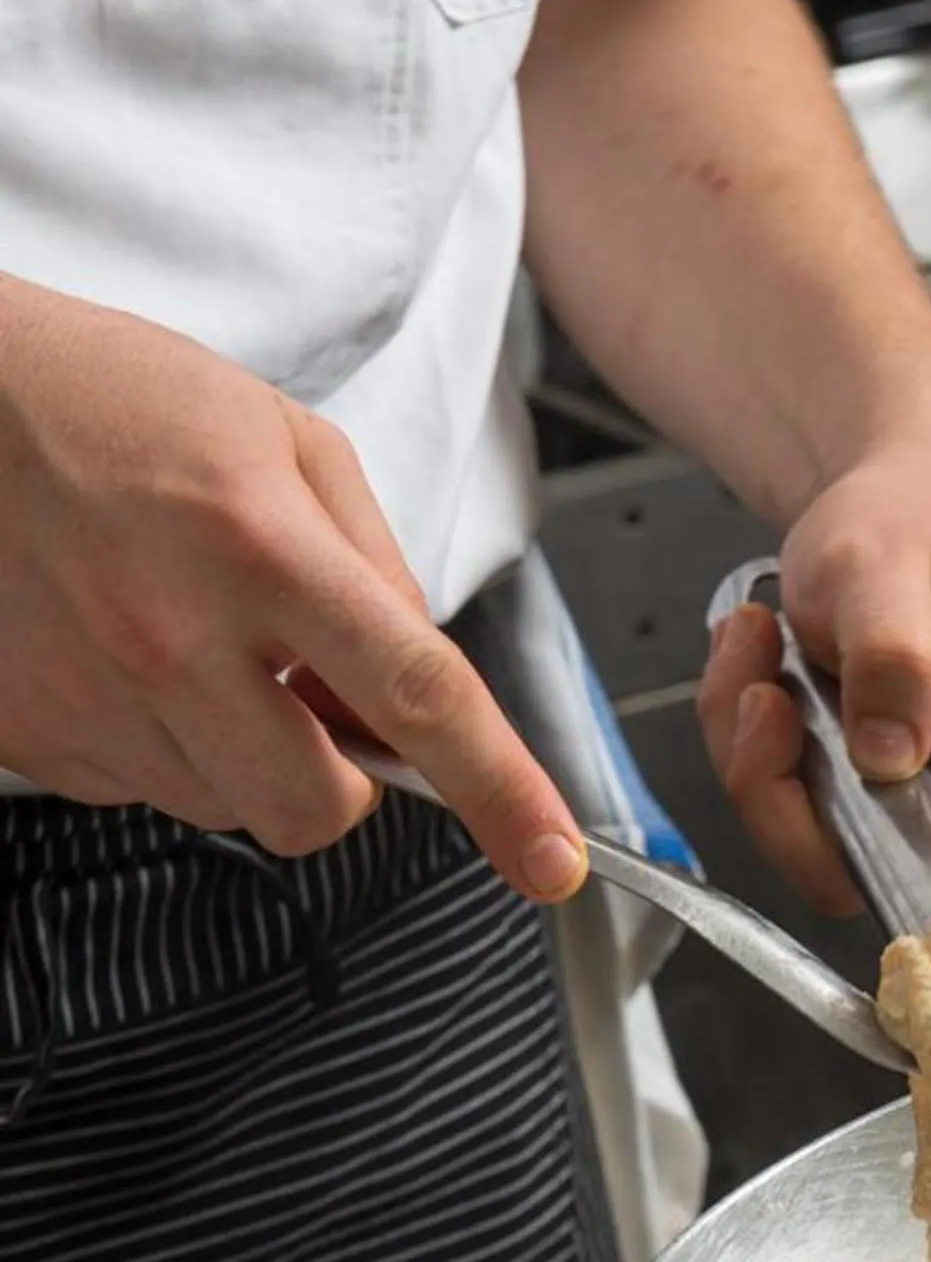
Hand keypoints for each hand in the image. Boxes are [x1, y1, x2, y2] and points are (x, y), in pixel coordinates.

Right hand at [0, 277, 585, 898]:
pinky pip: (141, 788)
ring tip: (197, 644)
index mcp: (258, 545)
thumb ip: (375, 566)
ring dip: (245, 753)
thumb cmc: (113, 402)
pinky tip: (128, 653)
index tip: (548, 859)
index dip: (499, 790)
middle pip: (316, 808)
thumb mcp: (283, 439)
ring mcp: (92, 697)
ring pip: (228, 807)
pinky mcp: (32, 733)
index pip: (414, 695)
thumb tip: (418, 674)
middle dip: (342, 780)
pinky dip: (162, 742)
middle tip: (314, 702)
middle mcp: (171, 635)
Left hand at [697, 445, 930, 915]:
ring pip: (807, 846)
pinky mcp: (839, 787)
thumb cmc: (912, 526)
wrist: (880, 499)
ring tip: (760, 643)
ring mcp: (892, 799)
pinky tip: (757, 649)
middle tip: (773, 701)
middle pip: (881, 886)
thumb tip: (892, 760)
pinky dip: (738, 726)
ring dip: (751, 751)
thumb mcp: (891, 565)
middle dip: (792, 811)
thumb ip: (897, 657)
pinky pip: (770, 798)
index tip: (896, 890)